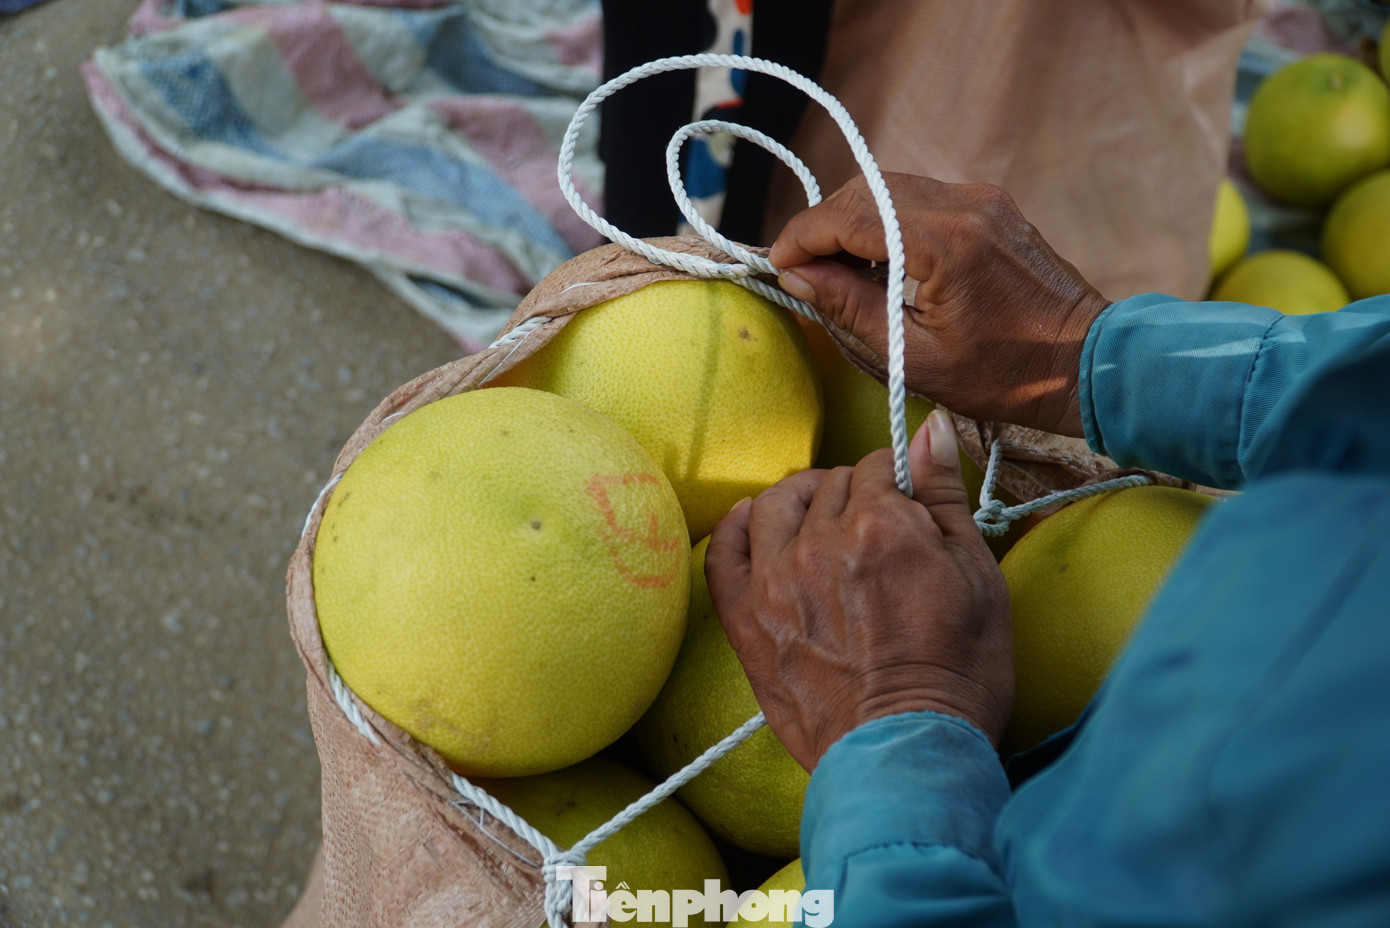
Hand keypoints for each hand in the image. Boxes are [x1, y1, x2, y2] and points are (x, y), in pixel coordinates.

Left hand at [705, 410, 1013, 769]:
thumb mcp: (979, 576)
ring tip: (820, 515)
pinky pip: (722, 554)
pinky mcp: (747, 622)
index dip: (899, 479)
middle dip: (855, 491)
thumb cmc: (959, 672)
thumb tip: (932, 428)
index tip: (909, 500)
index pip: (879, 467)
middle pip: (829, 484)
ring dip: (799, 498)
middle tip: (875, 520)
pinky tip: (750, 524)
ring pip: (774, 505)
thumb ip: (946, 497)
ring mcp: (775, 581)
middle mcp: (819, 542)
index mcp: (880, 524)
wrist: (905, 753)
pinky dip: (734, 529)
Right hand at [770, 173, 1109, 437]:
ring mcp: (981, 198)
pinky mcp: (990, 206)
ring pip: (890, 187)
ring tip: (835, 271)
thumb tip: (796, 276)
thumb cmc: (1005, 375)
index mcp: (945, 241)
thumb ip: (848, 307)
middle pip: (866, 188)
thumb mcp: (913, 355)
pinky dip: (886, 222)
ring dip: (852, 221)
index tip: (777, 265)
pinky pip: (919, 198)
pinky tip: (878, 264)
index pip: (849, 215)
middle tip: (801, 269)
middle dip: (822, 224)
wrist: (1087, 362)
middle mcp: (964, 203)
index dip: (802, 237)